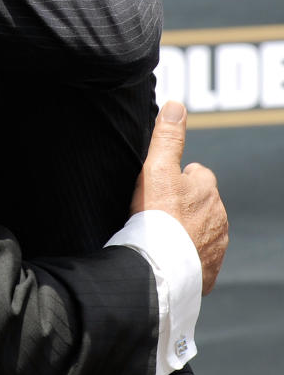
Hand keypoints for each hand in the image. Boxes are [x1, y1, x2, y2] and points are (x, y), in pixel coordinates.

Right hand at [130, 100, 227, 293]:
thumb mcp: (156, 167)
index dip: (178, 176)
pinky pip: (199, 256)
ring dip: (187, 228)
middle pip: (201, 202)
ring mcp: (216, 245)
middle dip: (184, 203)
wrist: (159, 266)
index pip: (197, 174)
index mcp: (207, 190)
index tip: (161, 185)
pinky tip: (167, 253)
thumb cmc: (156, 215)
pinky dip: (187, 253)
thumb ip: (167, 136)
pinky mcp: (209, 270)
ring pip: (203, 229)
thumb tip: (176, 104)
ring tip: (160, 232)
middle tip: (157, 208)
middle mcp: (219, 217)